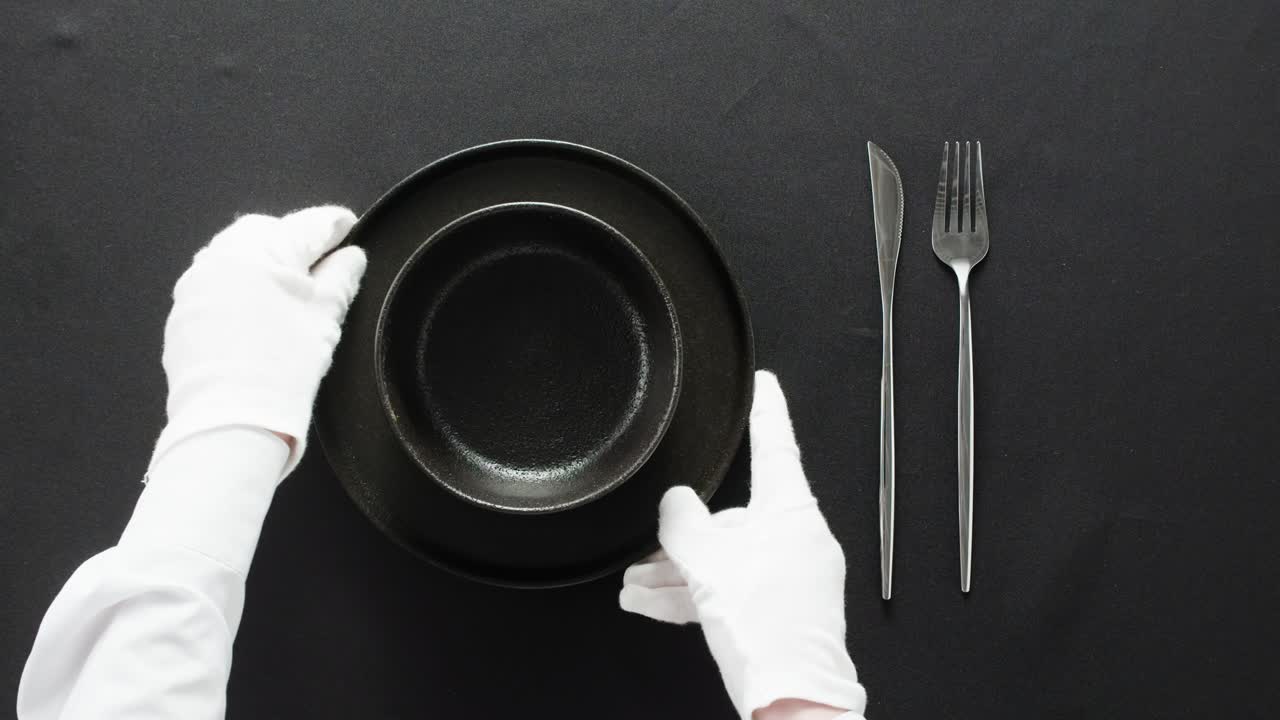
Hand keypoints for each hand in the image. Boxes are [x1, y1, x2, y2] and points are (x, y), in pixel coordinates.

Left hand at [149, 206, 366, 479]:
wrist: (230, 419)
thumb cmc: (285, 365)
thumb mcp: (326, 318)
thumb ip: (341, 278)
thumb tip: (351, 256)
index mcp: (263, 248)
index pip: (310, 224)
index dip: (336, 227)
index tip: (349, 230)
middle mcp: (222, 255)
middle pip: (266, 232)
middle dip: (293, 243)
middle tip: (319, 268)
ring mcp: (195, 284)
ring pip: (236, 257)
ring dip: (261, 265)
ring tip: (285, 293)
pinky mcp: (182, 313)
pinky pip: (215, 286)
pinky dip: (238, 290)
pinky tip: (254, 318)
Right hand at [620, 371, 865, 719]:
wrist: (793, 700)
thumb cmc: (765, 627)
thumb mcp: (708, 564)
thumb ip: (682, 524)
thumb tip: (674, 504)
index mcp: (790, 512)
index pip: (776, 445)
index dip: (766, 410)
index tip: (763, 383)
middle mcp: (794, 538)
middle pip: (732, 518)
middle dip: (682, 536)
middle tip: (645, 547)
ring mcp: (788, 576)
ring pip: (724, 559)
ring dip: (676, 572)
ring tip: (633, 585)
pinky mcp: (777, 609)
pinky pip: (728, 589)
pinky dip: (692, 595)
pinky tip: (648, 603)